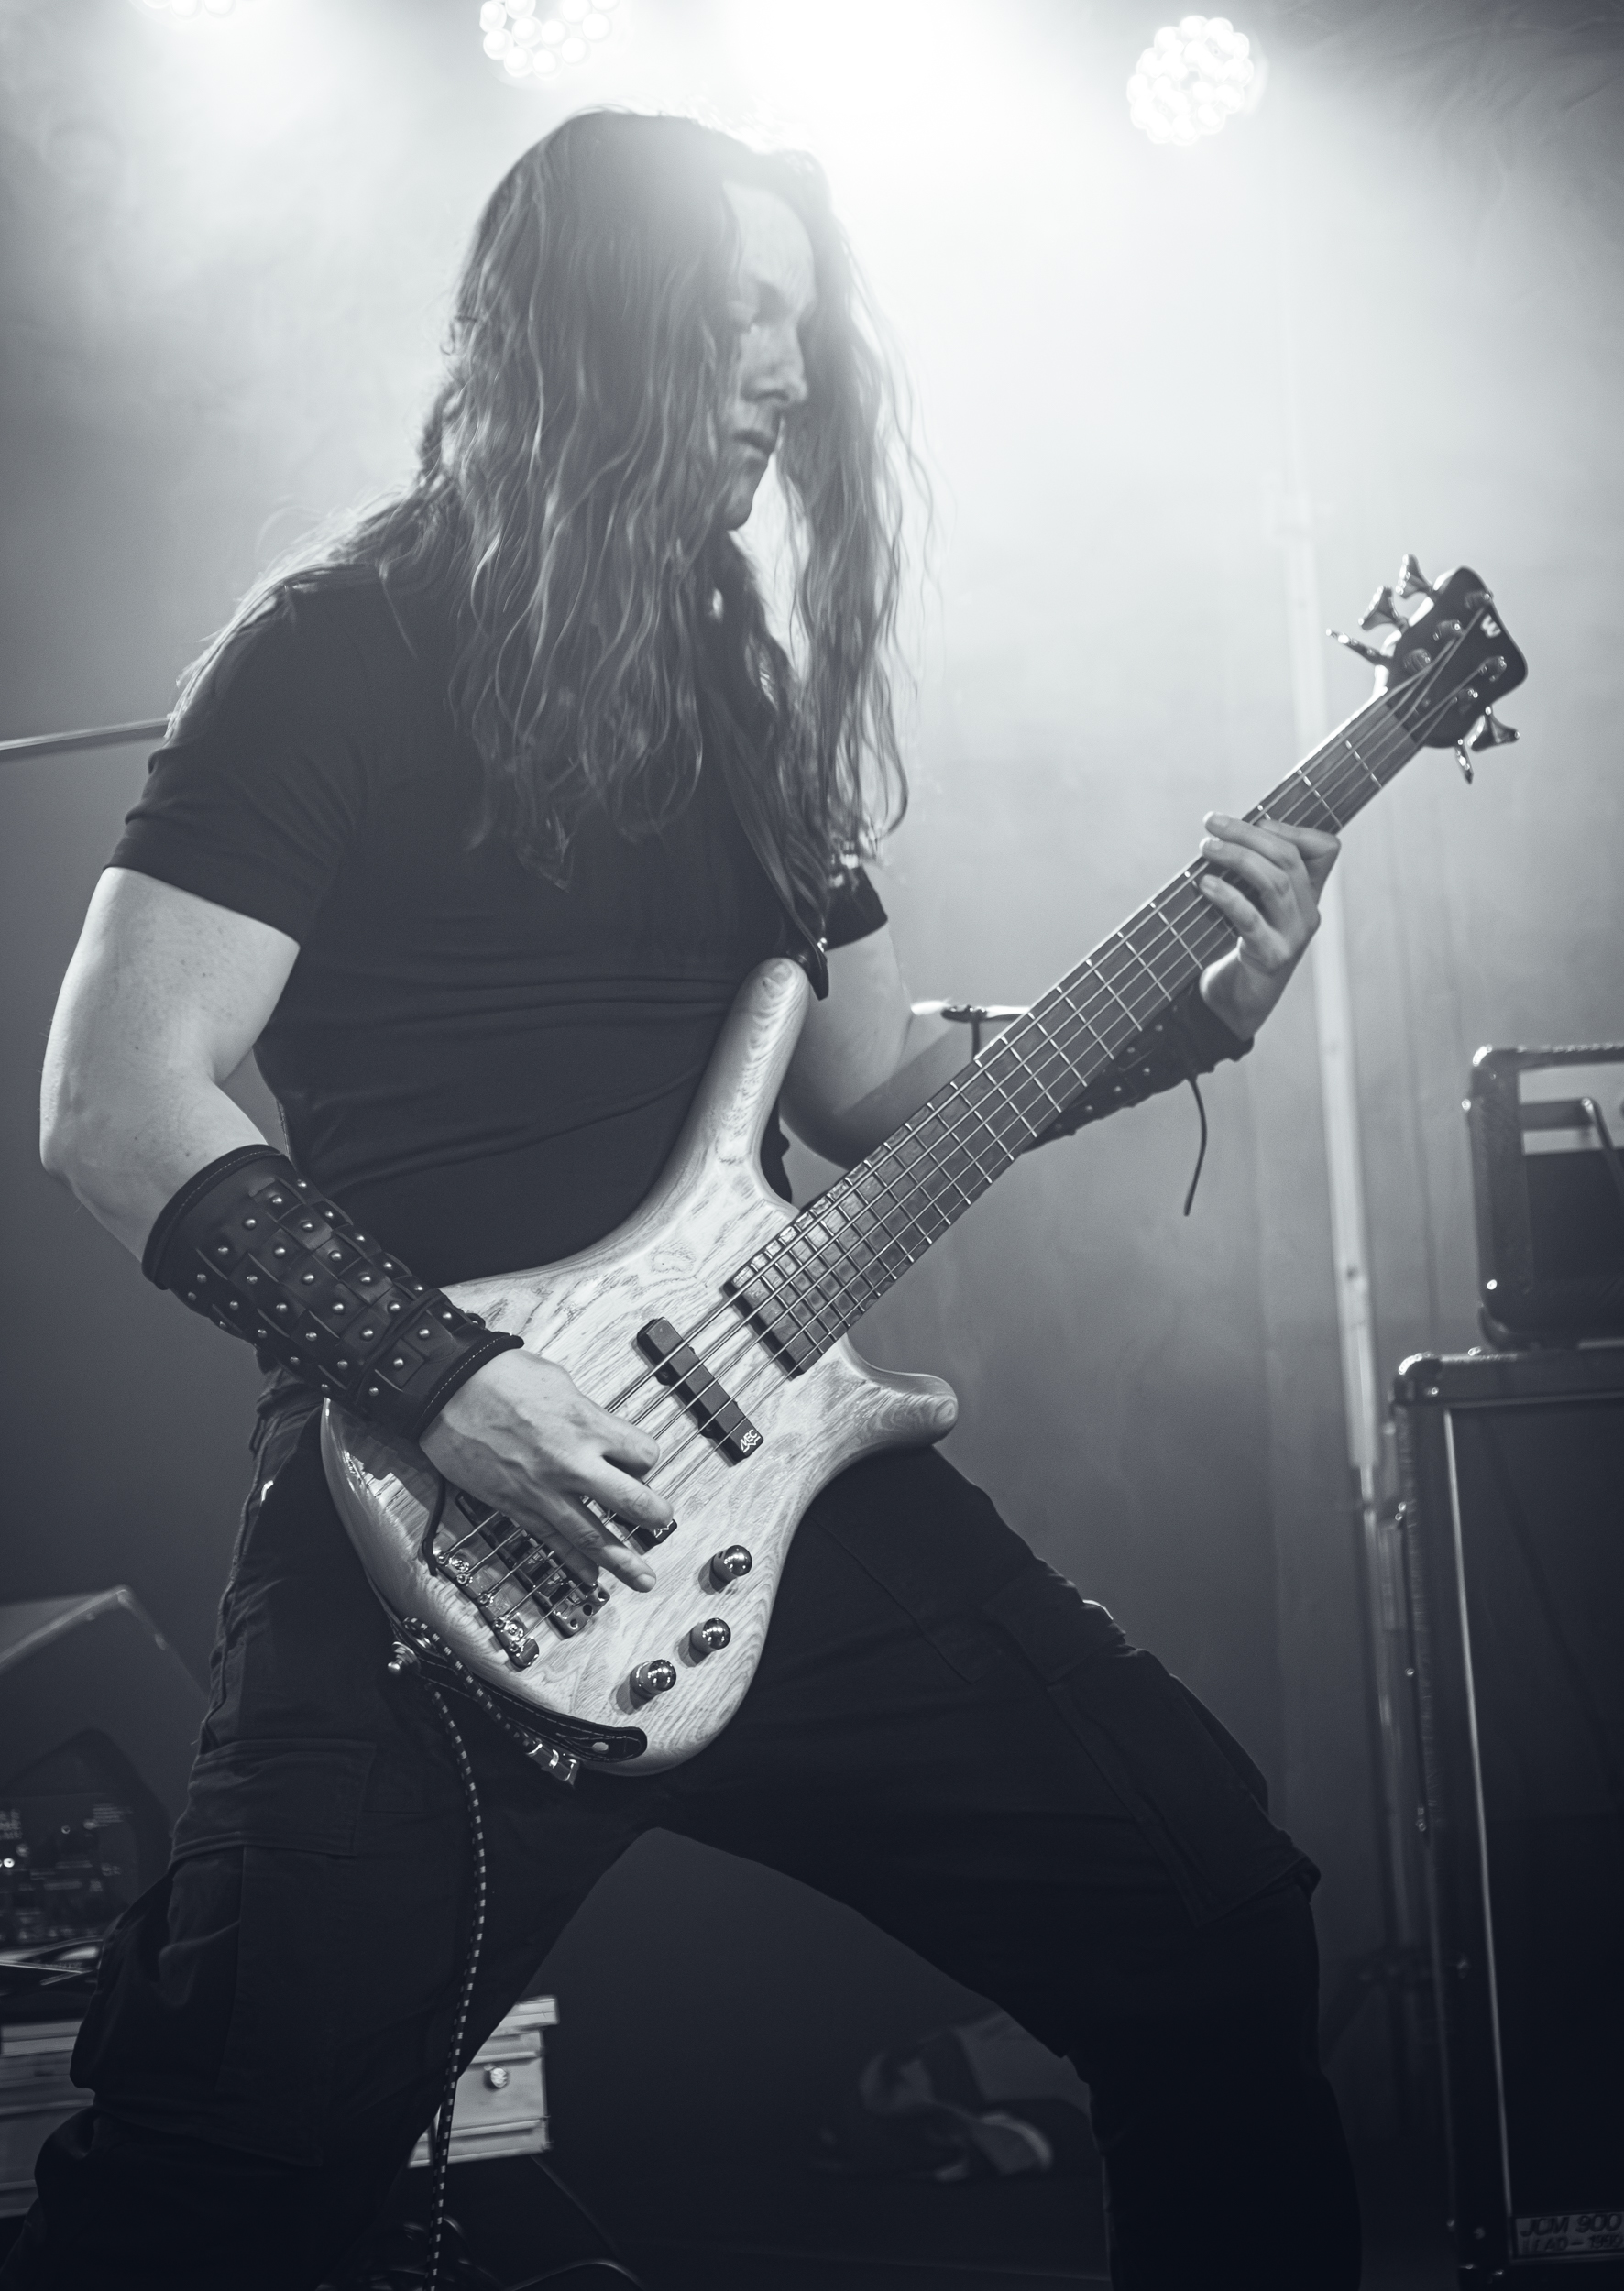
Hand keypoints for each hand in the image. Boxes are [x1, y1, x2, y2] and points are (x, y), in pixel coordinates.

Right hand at [419, 1347, 667, 1591]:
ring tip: (642, 1579)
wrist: (446, 1390)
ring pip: (593, 1533)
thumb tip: (597, 1428)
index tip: (641, 1462)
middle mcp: (572, 1463)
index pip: (643, 1454)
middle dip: (653, 1515)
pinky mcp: (516, 1505)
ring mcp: (544, 1489)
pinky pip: (551, 1539)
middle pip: (630, 1500)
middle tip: (663, 1522)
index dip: (646, 1459)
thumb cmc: (498, 1376)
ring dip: (622, 1559)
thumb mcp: (558, 1382)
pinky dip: (573, 1561)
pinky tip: (591, 1577)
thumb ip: (585, 1413)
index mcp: (588, 1425)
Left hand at [1194, 813, 1338, 1039]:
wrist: (1237, 1004)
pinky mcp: (1272, 957)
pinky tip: (1204, 884)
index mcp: (1309, 895)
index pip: (1326, 849)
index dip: (1294, 828)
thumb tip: (1220, 834)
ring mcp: (1294, 936)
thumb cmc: (1239, 947)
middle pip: (1289, 858)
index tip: (1256, 819)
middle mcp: (1308, 913)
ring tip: (1206, 847)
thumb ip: (1250, 875)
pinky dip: (1227, 896)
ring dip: (1237, 857)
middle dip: (1249, 833)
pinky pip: (1250, 918)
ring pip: (1275, 882)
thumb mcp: (1253, 905)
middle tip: (1212, 822)